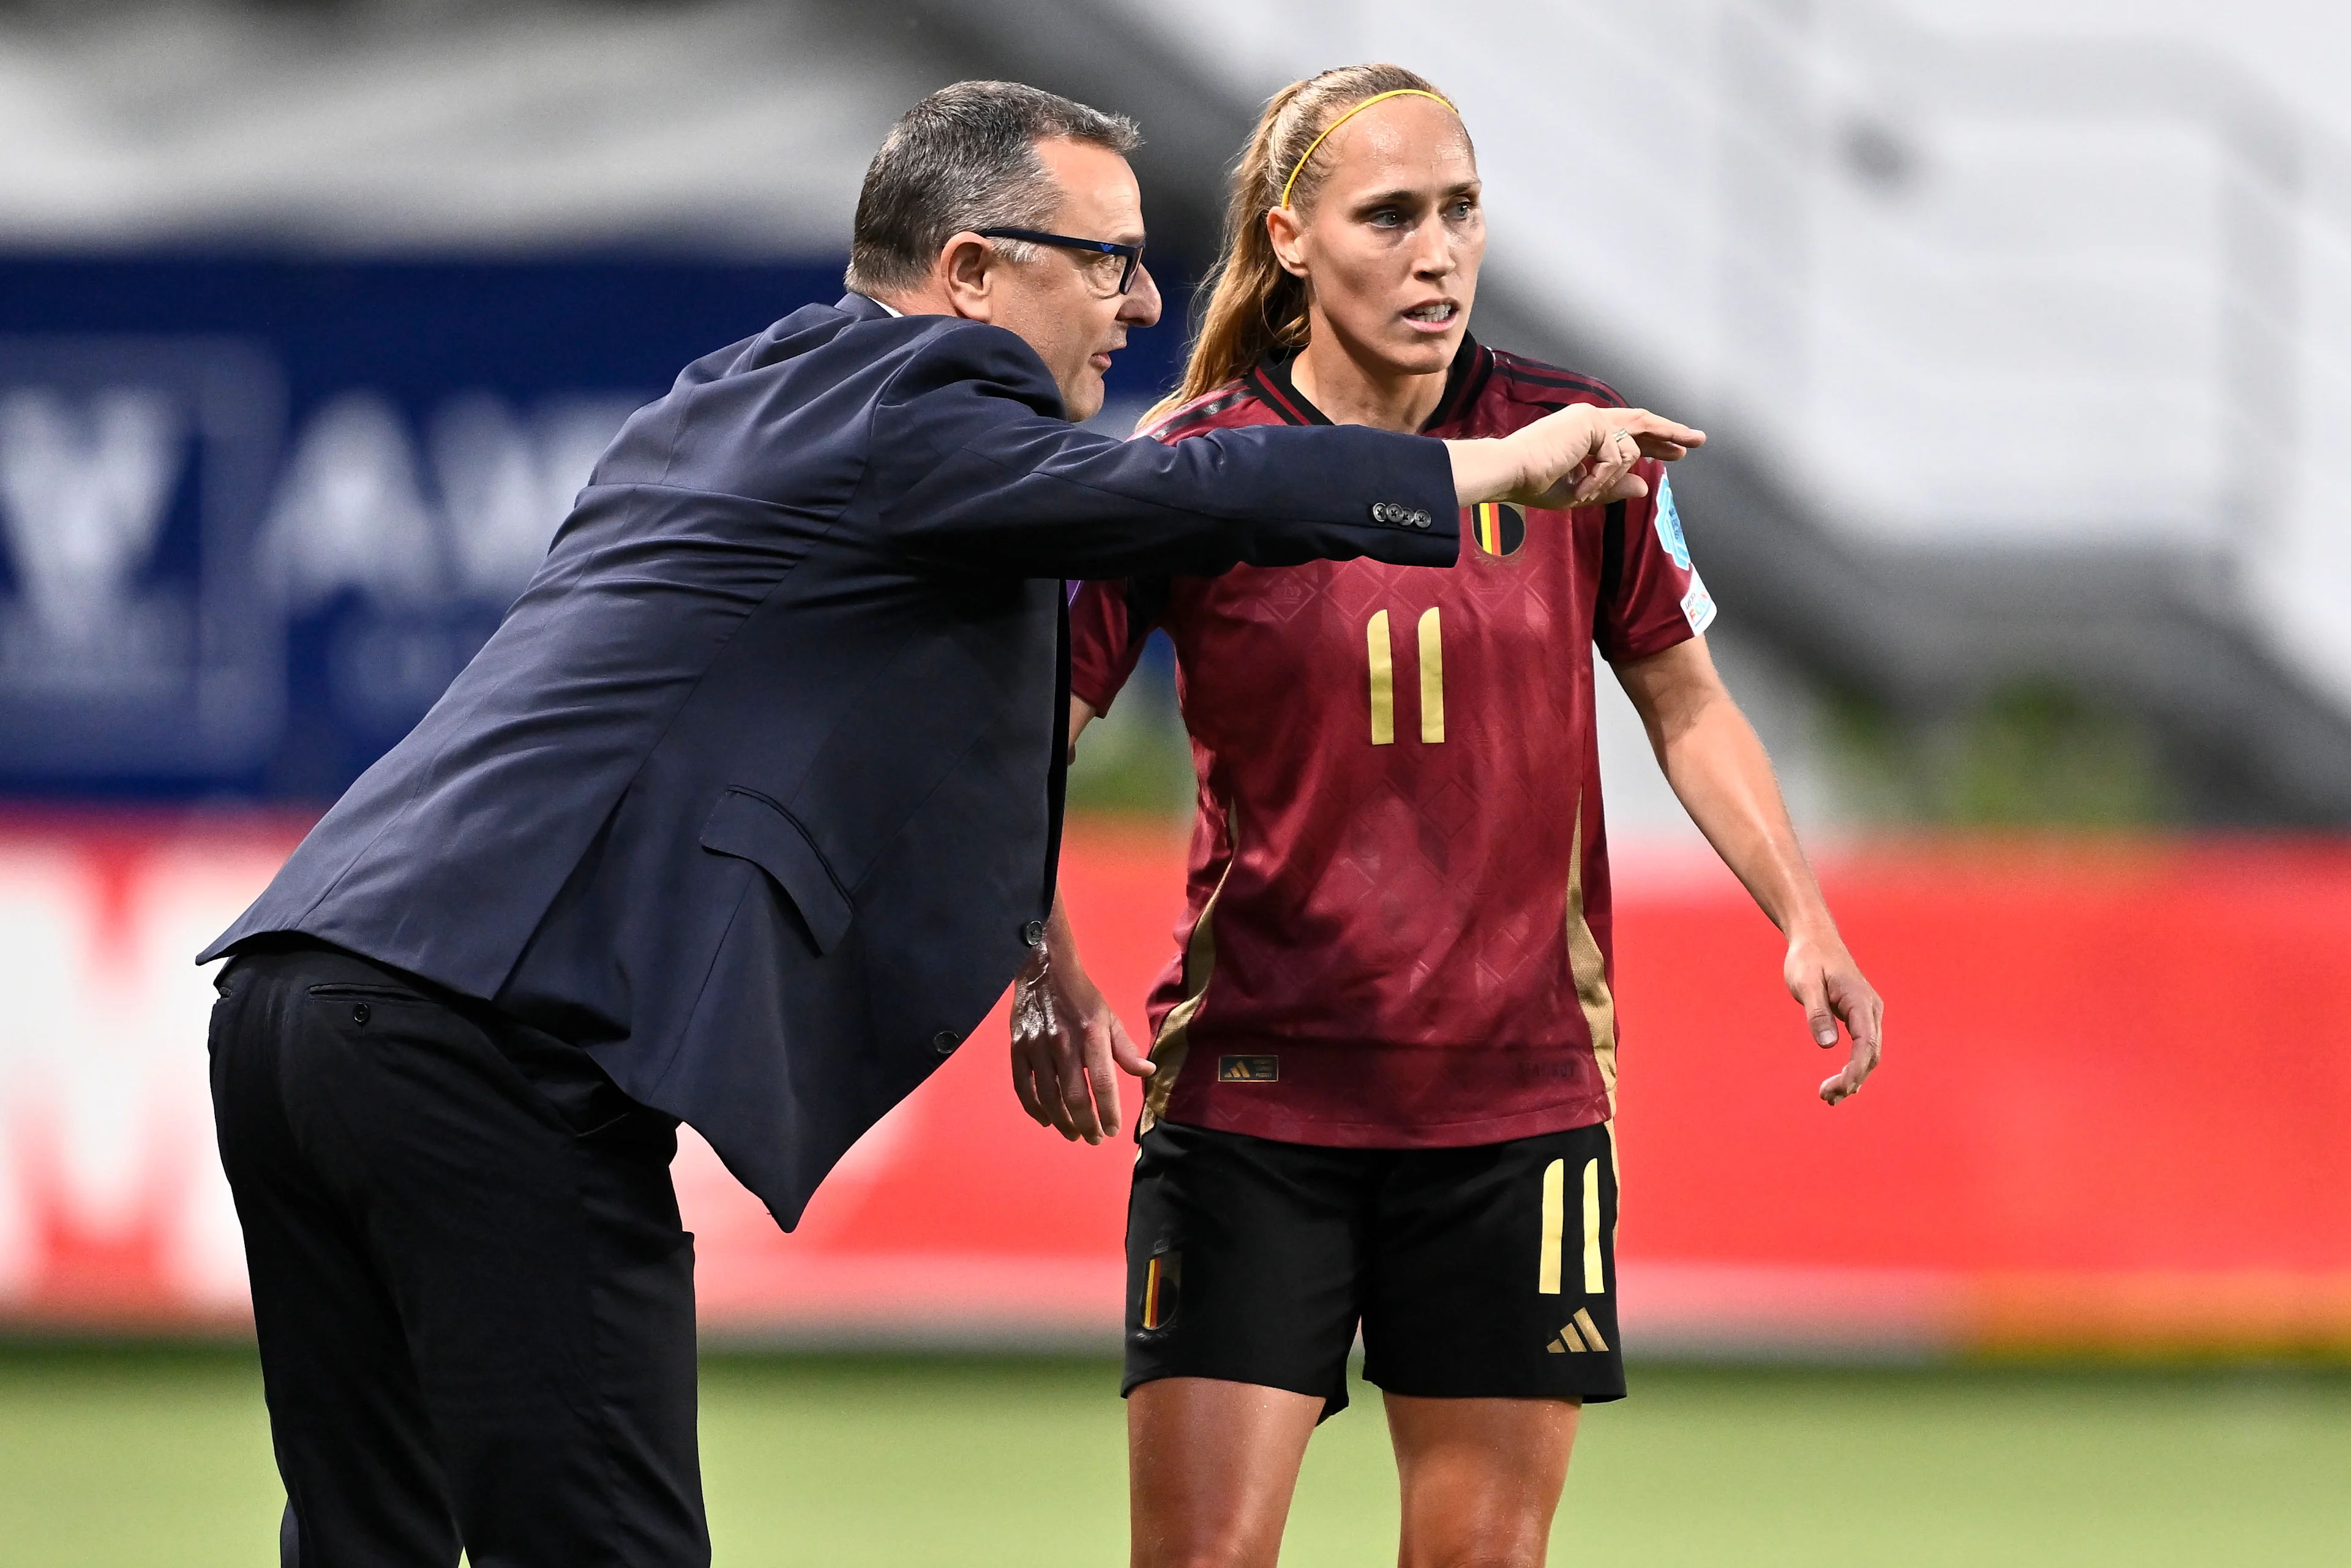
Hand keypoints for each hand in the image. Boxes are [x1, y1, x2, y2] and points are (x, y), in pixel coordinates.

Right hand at [1009, 934, 1153, 1142]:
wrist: (1044, 970)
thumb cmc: (1082, 996)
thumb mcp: (1109, 1017)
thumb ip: (1126, 1049)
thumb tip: (1147, 1072)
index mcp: (1092, 1035)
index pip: (1102, 1083)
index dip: (1108, 1111)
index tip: (1112, 1130)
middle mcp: (1064, 1043)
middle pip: (1075, 1096)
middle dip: (1086, 1124)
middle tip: (1094, 1139)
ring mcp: (1038, 1047)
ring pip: (1049, 1097)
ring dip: (1062, 1122)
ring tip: (1074, 1134)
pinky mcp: (1019, 1048)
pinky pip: (1024, 1087)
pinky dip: (1034, 1108)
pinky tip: (1046, 1120)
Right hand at [1448, 406, 1703, 509]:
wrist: (1509, 473)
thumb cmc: (1532, 483)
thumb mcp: (1581, 492)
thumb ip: (1613, 487)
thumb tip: (1646, 485)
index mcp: (1585, 431)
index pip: (1629, 432)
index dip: (1656, 441)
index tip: (1677, 451)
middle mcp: (1590, 418)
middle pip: (1642, 422)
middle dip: (1671, 432)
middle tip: (1698, 440)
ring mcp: (1590, 417)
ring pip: (1629, 448)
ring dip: (1614, 476)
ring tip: (1585, 489)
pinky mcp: (1590, 423)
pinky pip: (1615, 457)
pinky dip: (1600, 478)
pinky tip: (1579, 486)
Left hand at [1784, 925, 1882, 1104]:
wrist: (1814, 938)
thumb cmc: (1808, 958)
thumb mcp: (1806, 983)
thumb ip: (1817, 1012)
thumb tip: (1827, 1045)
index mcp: (1860, 1001)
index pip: (1866, 1044)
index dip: (1855, 1070)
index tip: (1840, 1088)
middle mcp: (1871, 1009)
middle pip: (1871, 1054)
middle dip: (1853, 1079)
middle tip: (1827, 1098)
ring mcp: (1868, 1013)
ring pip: (1869, 1053)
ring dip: (1854, 1077)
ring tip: (1830, 1097)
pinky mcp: (1859, 1016)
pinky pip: (1862, 1046)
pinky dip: (1854, 1066)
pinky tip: (1841, 1082)